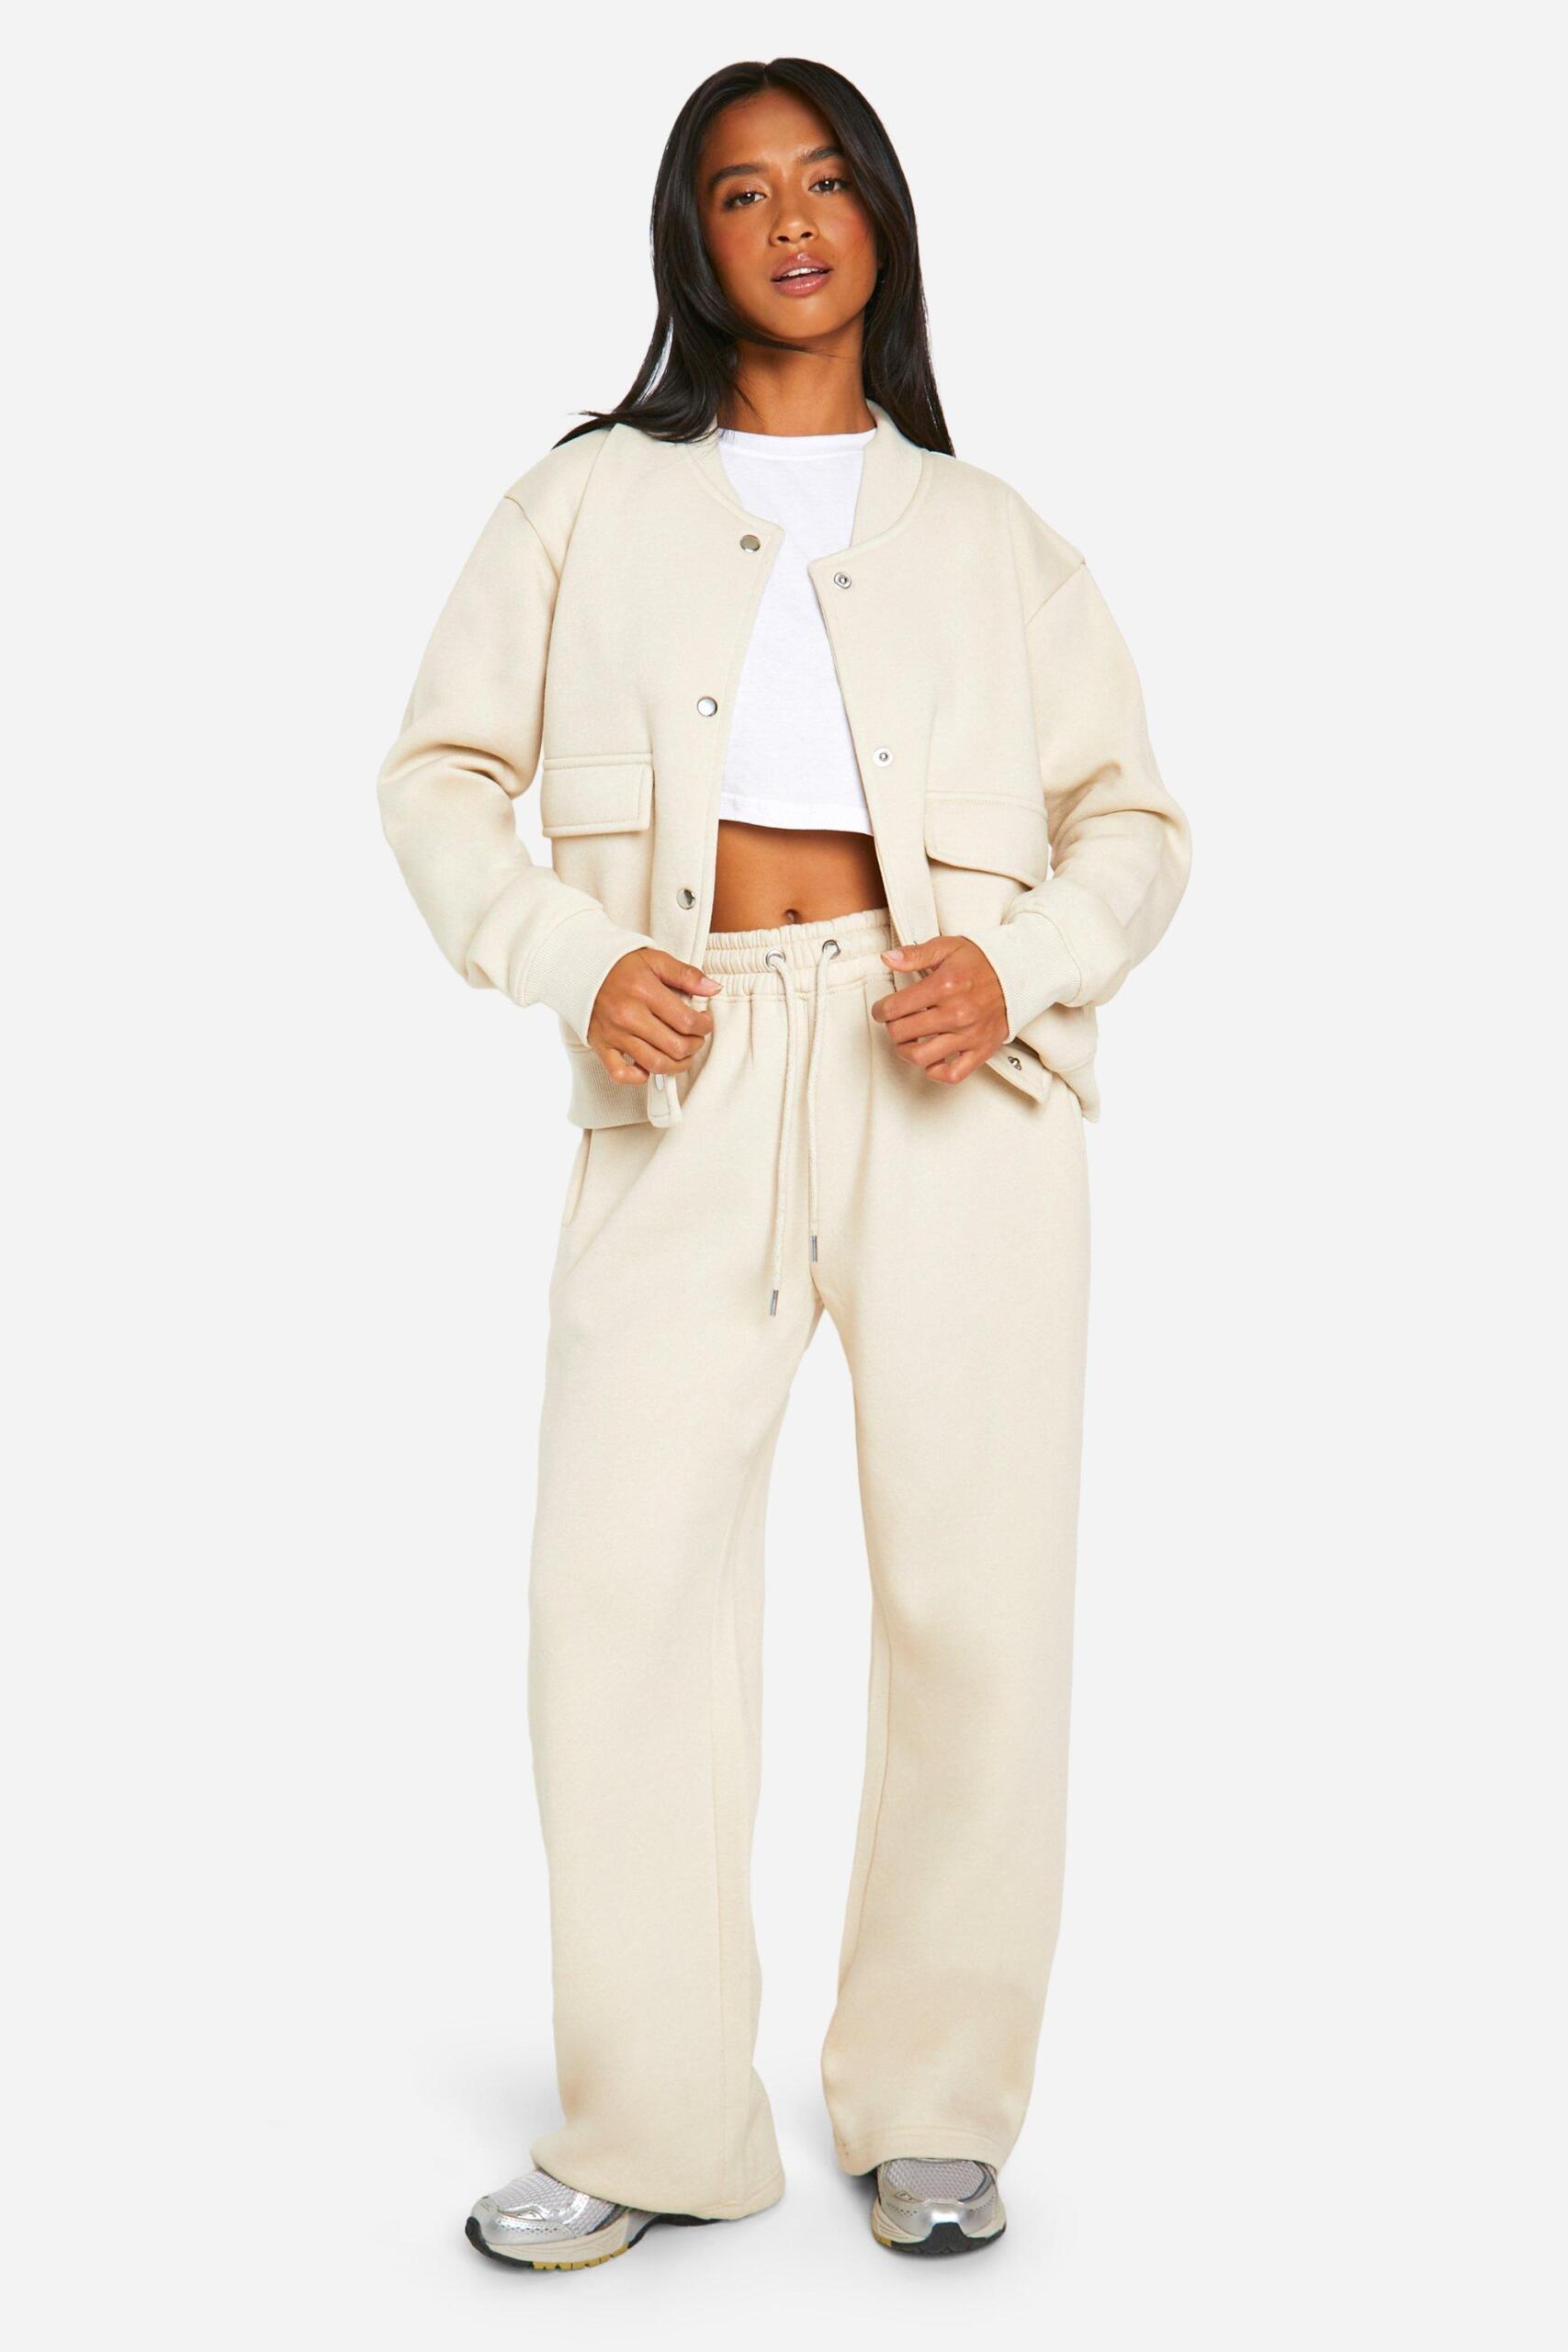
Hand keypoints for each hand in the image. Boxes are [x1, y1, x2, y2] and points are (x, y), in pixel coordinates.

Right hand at [587, 947, 720, 1086]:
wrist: (580, 968)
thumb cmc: (620, 965)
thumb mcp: (655, 960)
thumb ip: (686, 975)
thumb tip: (713, 989)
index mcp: (644, 991)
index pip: (687, 1021)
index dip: (704, 1025)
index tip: (704, 1021)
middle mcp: (628, 1016)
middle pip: (675, 1047)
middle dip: (694, 1046)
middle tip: (695, 1038)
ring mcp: (614, 1034)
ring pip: (655, 1065)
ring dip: (676, 1065)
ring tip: (681, 1054)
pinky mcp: (601, 1046)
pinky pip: (620, 1074)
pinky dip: (639, 1077)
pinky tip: (649, 1067)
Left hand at [870, 934, 1008, 1084]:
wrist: (1019, 974)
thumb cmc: (982, 962)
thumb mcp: (947, 947)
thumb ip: (915, 954)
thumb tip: (887, 959)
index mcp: (944, 986)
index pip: (895, 1007)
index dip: (881, 1010)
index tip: (882, 1010)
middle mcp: (956, 1013)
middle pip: (903, 1033)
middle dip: (892, 1028)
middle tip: (895, 1022)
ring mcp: (969, 1035)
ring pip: (922, 1057)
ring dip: (906, 1051)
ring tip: (907, 1042)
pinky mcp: (981, 1050)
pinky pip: (953, 1074)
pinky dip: (936, 1071)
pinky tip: (931, 1059)